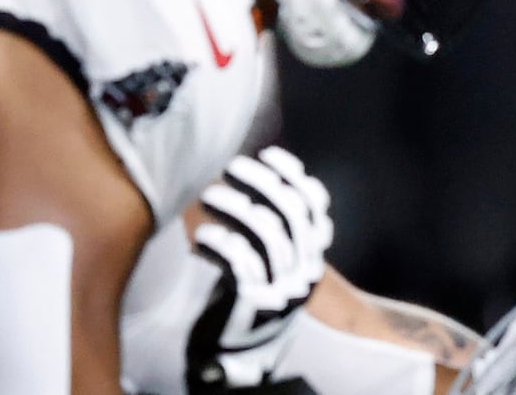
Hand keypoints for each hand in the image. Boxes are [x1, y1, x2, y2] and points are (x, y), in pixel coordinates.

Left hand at [186, 149, 334, 388]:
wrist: (236, 360)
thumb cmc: (244, 303)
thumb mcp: (267, 267)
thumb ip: (269, 232)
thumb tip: (254, 180)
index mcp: (312, 257)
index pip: (313, 206)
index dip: (293, 176)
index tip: (267, 155)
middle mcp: (305, 270)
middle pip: (290, 212)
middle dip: (261, 182)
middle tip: (230, 167)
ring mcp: (282, 287)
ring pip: (267, 232)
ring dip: (236, 207)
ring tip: (208, 194)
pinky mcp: (254, 303)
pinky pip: (242, 263)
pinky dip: (221, 244)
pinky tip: (201, 237)